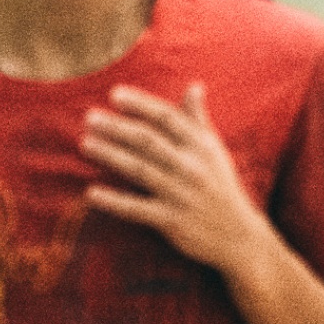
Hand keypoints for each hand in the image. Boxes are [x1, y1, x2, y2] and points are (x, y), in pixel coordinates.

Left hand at [82, 84, 268, 273]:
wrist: (238, 237)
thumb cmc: (221, 188)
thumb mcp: (215, 152)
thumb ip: (199, 120)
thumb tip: (194, 86)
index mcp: (202, 147)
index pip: (168, 118)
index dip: (141, 105)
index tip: (115, 94)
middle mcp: (192, 168)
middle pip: (149, 142)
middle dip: (118, 127)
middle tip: (90, 117)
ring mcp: (181, 195)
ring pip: (140, 170)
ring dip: (111, 156)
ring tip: (85, 144)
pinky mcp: (172, 221)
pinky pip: (137, 209)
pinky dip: (114, 201)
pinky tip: (91, 193)